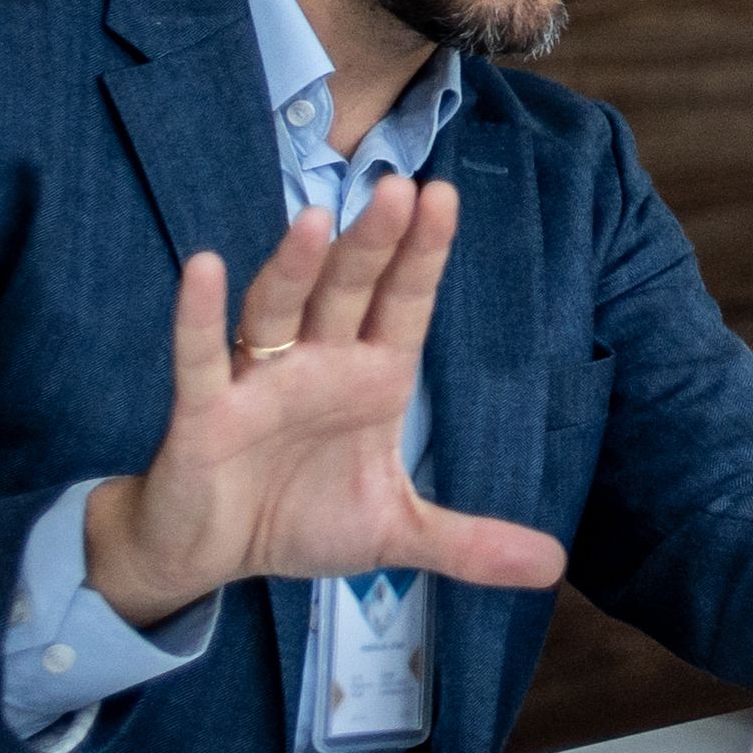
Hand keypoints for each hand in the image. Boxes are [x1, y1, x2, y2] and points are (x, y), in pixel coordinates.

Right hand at [83, 183, 569, 631]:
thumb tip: (553, 566)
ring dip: (295, 267)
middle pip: (350, 291)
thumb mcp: (395, 532)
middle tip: (400, 187)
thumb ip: (469, 542)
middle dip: (374, 244)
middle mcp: (318, 363)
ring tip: (317, 219)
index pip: (404, 303)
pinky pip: (200, 358)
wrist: (211, 557)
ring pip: (278, 309)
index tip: (445, 196)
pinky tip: (202, 269)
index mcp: (371, 378)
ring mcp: (258, 381)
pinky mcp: (202, 412)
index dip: (423, 254)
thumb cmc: (301, 519)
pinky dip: (199, 316)